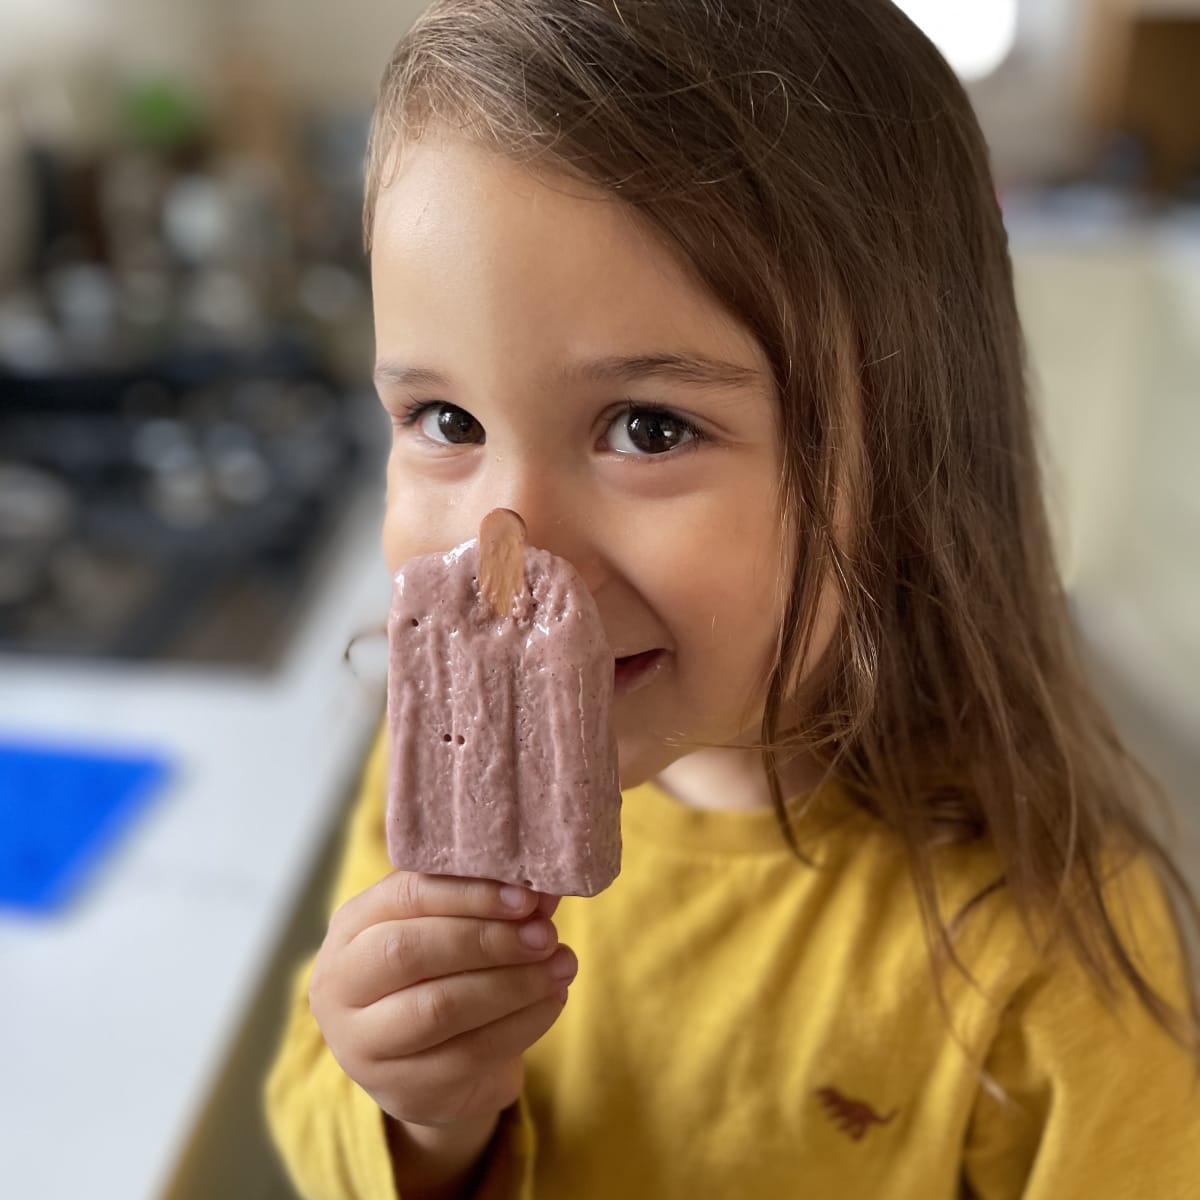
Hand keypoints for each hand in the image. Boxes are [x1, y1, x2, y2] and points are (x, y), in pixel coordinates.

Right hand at [309, 871, 575, 1128]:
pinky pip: (470, 1053)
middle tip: (545, 935)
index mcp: (350, 927)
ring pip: (440, 1007)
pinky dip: (522, 1022)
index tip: (525, 898)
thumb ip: (487, 907)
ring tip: (562, 964)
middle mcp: (340, 985)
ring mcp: (363, 1045)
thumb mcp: (450, 930)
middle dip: (488, 940)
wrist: (427, 1065)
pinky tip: (552, 1000)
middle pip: (411, 952)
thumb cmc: (438, 973)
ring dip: (513, 983)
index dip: (468, 894)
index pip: (403, 896)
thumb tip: (544, 896)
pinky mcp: (402, 1090)